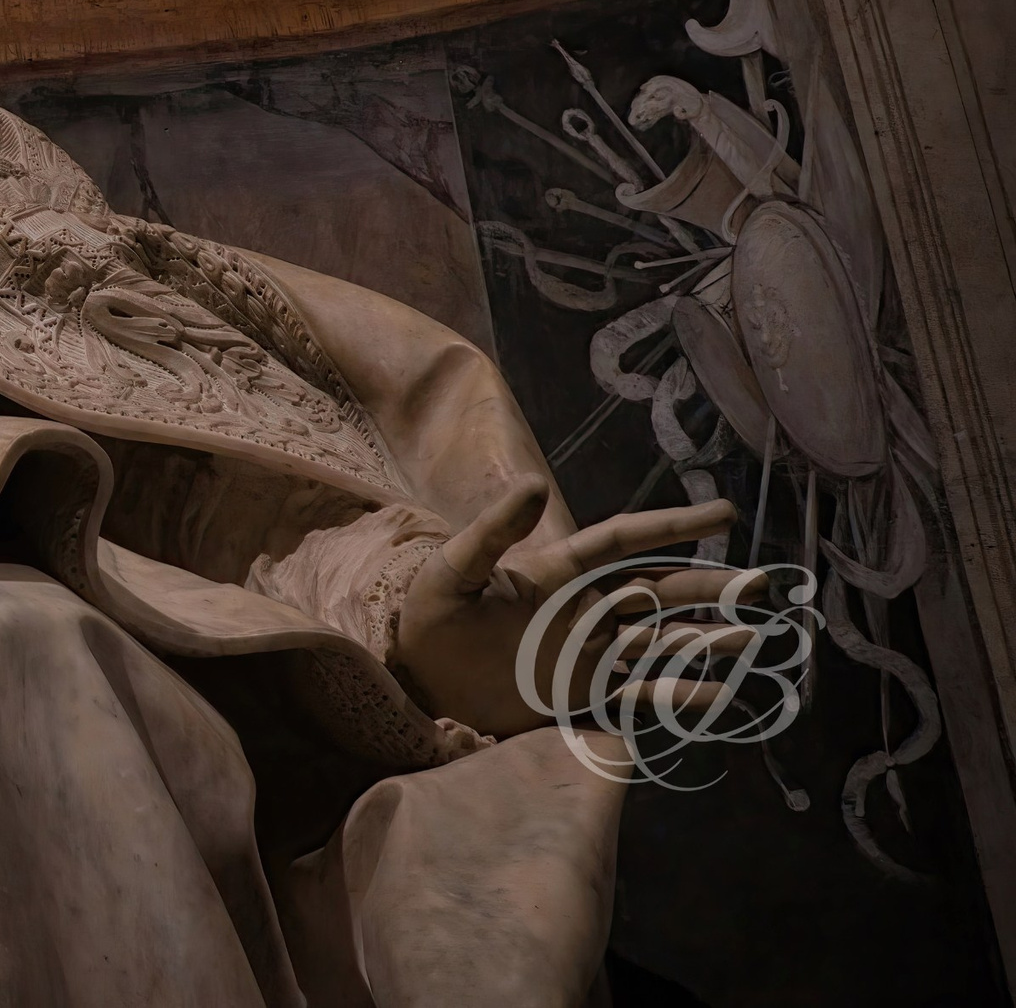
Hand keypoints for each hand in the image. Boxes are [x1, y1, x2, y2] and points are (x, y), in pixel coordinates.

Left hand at [392, 475, 740, 739]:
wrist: (417, 681)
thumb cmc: (430, 618)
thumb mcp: (455, 570)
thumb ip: (493, 532)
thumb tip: (536, 484)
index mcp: (557, 572)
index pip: (625, 540)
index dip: (674, 525)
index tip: (725, 514)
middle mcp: (583, 609)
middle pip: (658, 592)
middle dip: (709, 587)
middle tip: (761, 584)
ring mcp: (587, 652)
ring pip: (660, 640)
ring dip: (705, 638)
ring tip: (753, 637)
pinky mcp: (580, 693)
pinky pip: (638, 691)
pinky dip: (677, 693)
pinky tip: (718, 695)